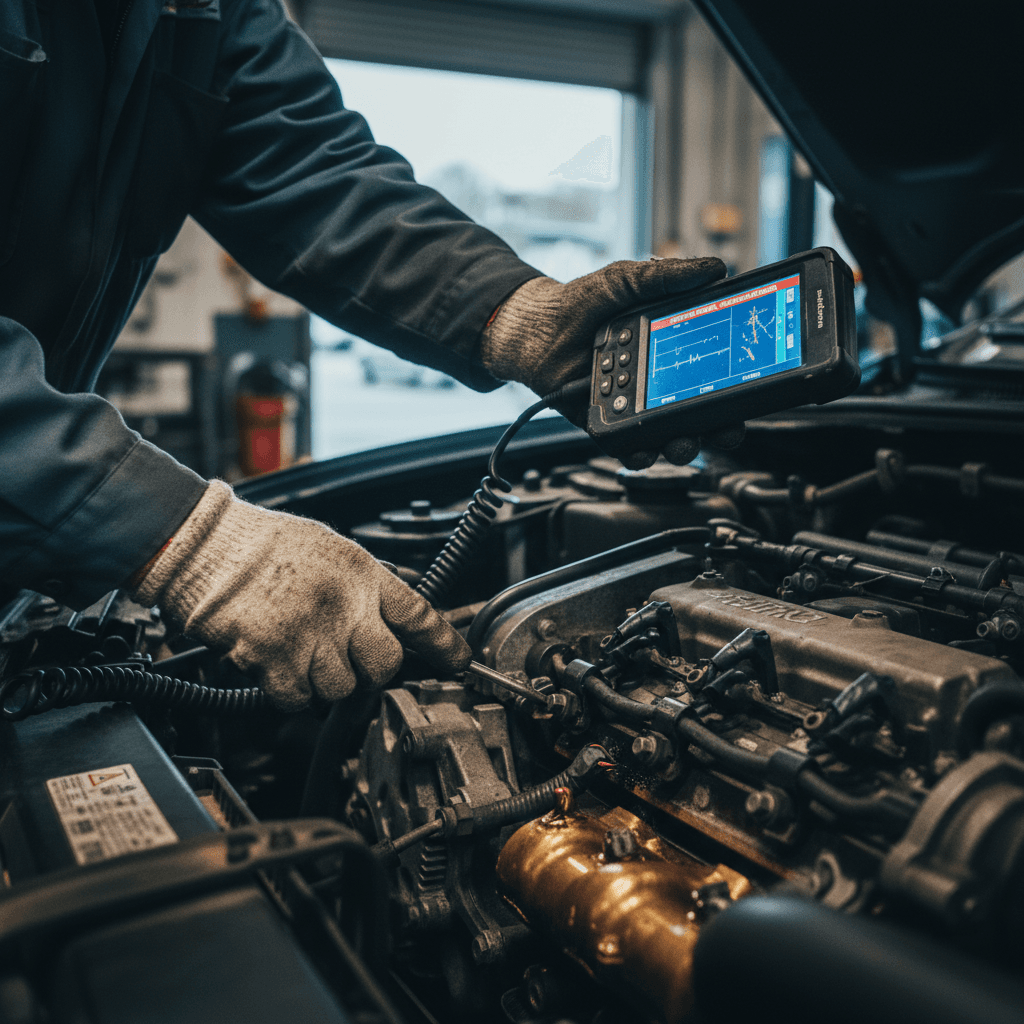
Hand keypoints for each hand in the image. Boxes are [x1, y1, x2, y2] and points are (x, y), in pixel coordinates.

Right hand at [133, 481, 470, 709]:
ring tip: (305, 653)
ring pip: (342, 688)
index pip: (419, 615)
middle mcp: (342, 606)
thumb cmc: (261, 543)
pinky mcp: (273, 659)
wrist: (202, 544)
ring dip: (327, 681)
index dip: (445, 644)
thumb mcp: (329, 548)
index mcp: (360, 573)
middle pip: (384, 665)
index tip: (459, 661)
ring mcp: (309, 635)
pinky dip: (292, 692)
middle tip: (350, 657)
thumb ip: (362, 584)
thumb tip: (387, 616)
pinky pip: (299, 698)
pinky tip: (279, 665)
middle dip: (372, 669)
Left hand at [481, 257, 742, 465]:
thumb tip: (713, 269)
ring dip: (682, 445)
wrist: (534, 326)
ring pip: (667, 436)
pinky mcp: (604, 423)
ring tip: (683, 443)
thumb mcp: (627, 281)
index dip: (735, 385)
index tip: (753, 388)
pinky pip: (627, 446)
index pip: (713, 371)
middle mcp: (656, 381)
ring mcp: (631, 405)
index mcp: (671, 349)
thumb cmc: (580, 303)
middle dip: (717, 429)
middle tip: (724, 432)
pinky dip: (639, 453)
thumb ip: (666, 277)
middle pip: (699, 414)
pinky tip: (644, 450)